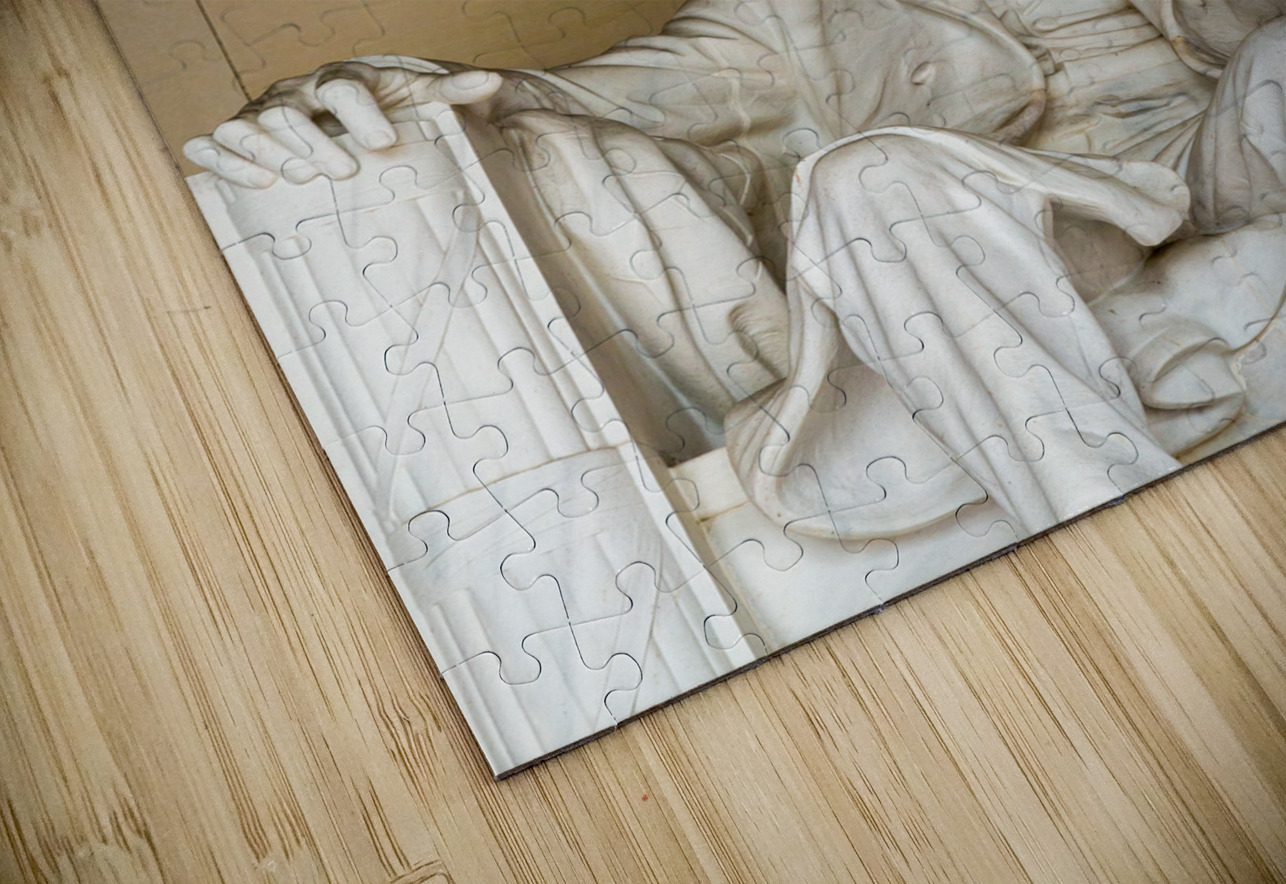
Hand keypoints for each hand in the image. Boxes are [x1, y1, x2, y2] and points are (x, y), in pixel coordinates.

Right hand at [184, 61, 504, 187]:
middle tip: (341, 171)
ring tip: (296, 177)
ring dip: (266, 151)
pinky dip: (224, 160)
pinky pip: (215, 143)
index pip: (342, 87)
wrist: (356, 117)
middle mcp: (295, 95)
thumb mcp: (421, 99)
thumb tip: (490, 81)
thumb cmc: (387, 110)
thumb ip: (451, 91)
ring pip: (247, 125)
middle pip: (288, 110)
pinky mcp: (239, 141)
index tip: (382, 142)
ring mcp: (263, 117)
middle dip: (311, 140)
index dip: (359, 114)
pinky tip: (254, 181)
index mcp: (339, 81)